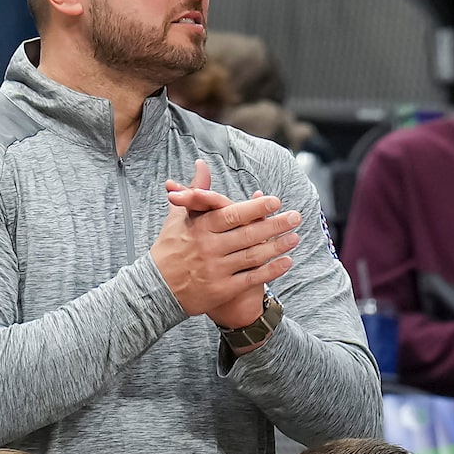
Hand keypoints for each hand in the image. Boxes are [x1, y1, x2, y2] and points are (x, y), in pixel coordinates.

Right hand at [150, 157, 299, 328]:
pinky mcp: (223, 290)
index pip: (231, 214)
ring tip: (295, 237)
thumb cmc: (170, 249)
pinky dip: (271, 270)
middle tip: (296, 216)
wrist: (157, 289)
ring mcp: (217, 270)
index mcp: (199, 228)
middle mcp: (209, 248)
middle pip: (248, 234)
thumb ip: (196, 192)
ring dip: (277, 246)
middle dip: (274, 225)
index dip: (255, 208)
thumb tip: (202, 164)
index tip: (275, 201)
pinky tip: (287, 261)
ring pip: (253, 256)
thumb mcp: (179, 217)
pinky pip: (252, 278)